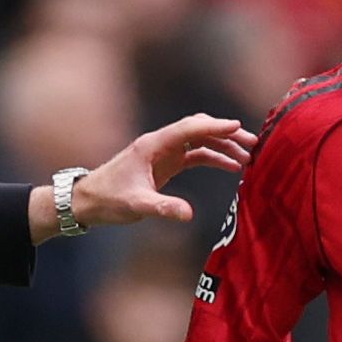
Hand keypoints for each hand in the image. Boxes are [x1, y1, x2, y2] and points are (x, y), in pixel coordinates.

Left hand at [56, 115, 258, 234]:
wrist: (88, 201)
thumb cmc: (108, 199)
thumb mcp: (136, 205)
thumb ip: (162, 208)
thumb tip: (188, 215)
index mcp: (153, 145)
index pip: (189, 129)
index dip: (215, 127)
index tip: (238, 127)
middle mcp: (160, 144)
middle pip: (199, 130)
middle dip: (227, 134)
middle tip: (253, 143)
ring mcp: (164, 153)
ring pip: (200, 141)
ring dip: (224, 146)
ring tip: (249, 157)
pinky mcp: (166, 164)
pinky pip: (196, 155)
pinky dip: (214, 158)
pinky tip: (232, 167)